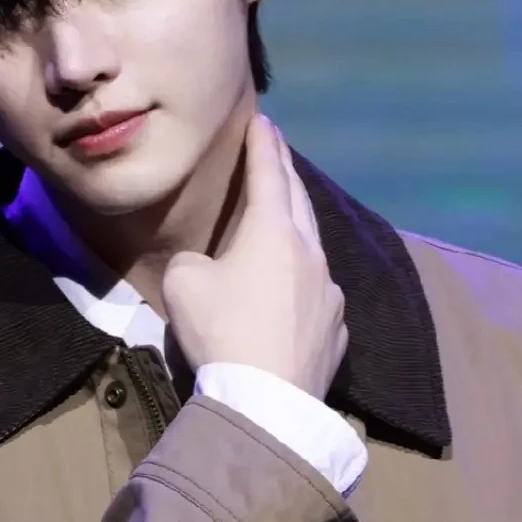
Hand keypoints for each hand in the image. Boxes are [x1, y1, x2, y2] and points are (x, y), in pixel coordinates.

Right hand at [161, 114, 347, 399]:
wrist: (265, 401)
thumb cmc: (221, 330)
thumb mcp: (183, 283)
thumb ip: (195, 261)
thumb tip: (211, 268)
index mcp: (273, 231)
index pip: (269, 174)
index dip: (263, 145)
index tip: (264, 120)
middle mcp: (310, 253)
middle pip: (299, 201)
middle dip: (286, 172)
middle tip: (277, 150)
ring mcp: (331, 293)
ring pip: (313, 248)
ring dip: (298, 230)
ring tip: (287, 221)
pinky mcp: (337, 331)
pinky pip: (319, 294)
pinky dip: (304, 283)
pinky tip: (296, 295)